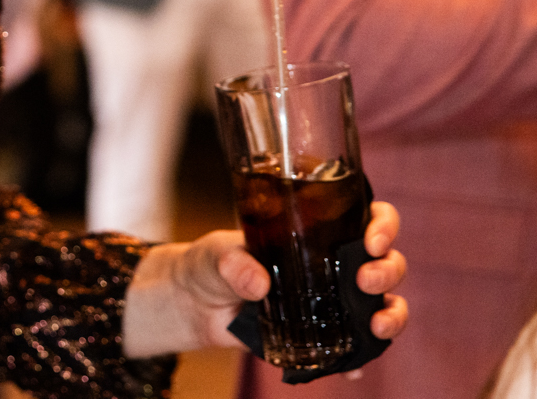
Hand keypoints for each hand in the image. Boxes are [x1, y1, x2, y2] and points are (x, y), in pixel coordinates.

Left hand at [124, 201, 407, 356]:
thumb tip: (258, 285)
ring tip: (375, 326)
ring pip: (384, 303)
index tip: (371, 241)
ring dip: (391, 314)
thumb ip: (232, 263)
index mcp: (316, 230)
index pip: (367, 217)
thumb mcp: (216, 254)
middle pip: (387, 262)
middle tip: (364, 281)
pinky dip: (361, 357)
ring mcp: (333, 299)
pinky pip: (356, 345)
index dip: (383, 225)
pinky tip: (354, 368)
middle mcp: (334, 263)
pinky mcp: (324, 333)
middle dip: (387, 271)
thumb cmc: (211, 264)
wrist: (195, 304)